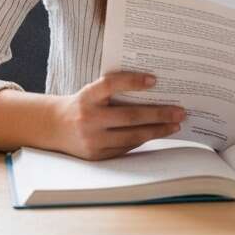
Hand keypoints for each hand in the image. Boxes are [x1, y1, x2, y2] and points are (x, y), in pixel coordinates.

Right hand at [48, 71, 185, 159]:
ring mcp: (92, 139)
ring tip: (175, 125)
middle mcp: (88, 118)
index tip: (154, 79)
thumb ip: (114, 90)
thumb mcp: (92, 92)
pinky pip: (126, 147)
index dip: (132, 81)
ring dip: (157, 130)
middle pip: (130, 116)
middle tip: (180, 111)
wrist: (54, 127)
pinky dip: (144, 139)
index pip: (110, 84)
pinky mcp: (96, 155)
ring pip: (132, 135)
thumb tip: (153, 88)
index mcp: (87, 96)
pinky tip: (158, 133)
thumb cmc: (82, 104)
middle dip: (159, 114)